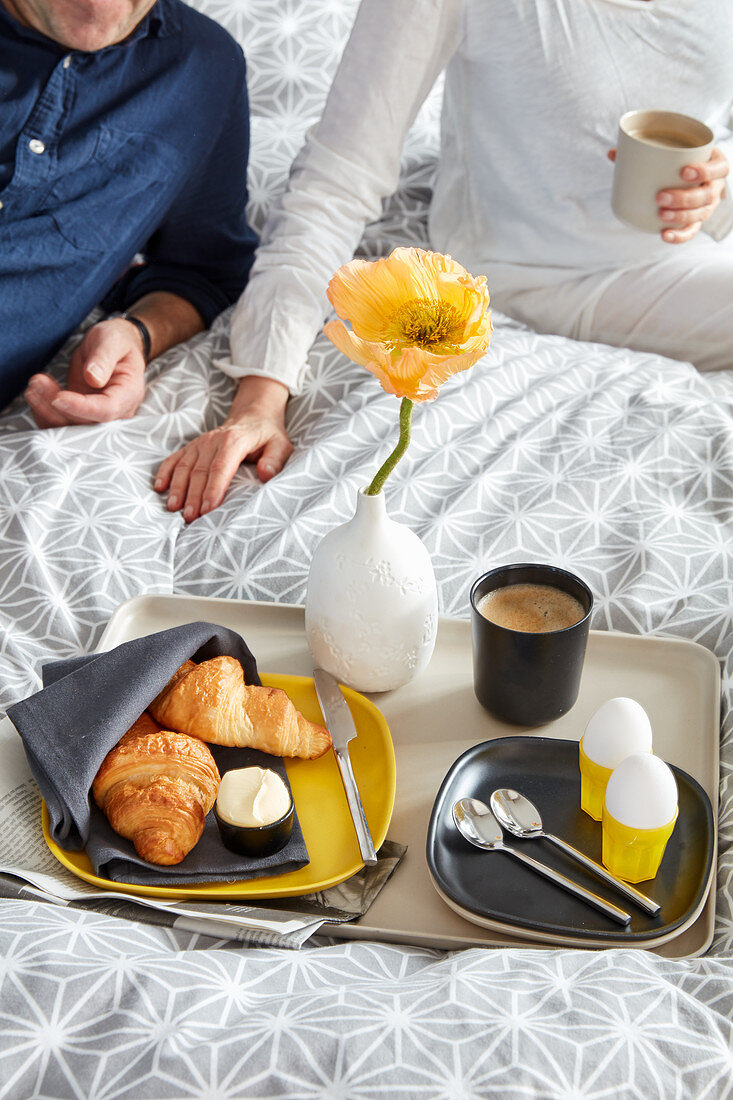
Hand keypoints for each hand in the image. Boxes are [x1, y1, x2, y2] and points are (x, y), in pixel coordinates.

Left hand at [25, 318, 146, 427]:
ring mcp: (97, 415)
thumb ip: (104, 357)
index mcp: (128, 394)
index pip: (106, 410)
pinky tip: (35, 393)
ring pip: (70, 425)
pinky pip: (62, 421)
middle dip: (56, 409)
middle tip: (37, 384)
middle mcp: (116, 412)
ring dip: (47, 410)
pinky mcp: (81, 414)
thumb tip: (93, 378)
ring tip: (34, 386)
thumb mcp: (112, 340)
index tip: (58, 397)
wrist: (113, 348)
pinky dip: (44, 411)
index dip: (81, 407)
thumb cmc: (116, 342)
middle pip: (85, 424)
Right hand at [154, 376, 291, 520]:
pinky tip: (159, 487)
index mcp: (234, 441)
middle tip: (190, 518)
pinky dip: (165, 472)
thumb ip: (274, 460)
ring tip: (174, 508)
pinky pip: (174, 459)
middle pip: (199, 472)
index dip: (213, 490)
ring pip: (184, 467)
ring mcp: (200, 443)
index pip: (221, 468)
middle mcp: (213, 441)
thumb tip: (266, 474)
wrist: (252, 415)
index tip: (208, 509)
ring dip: (178, 488)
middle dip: (193, 496)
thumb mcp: (280, 445)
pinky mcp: (192, 447)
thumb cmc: (268, 435)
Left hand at [608, 146, 729, 242]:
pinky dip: (679, 236)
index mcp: (715, 165)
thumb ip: (645, 150)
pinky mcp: (697, 220)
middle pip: (706, 195)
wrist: (694, 175)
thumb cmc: (682, 160)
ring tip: (660, 214)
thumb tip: (612, 153)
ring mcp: (708, 206)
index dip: (705, 171)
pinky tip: (664, 235)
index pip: (719, 168)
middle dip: (684, 198)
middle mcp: (714, 187)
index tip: (684, 171)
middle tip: (660, 197)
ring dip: (679, 216)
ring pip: (700, 214)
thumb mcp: (673, 151)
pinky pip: (691, 231)